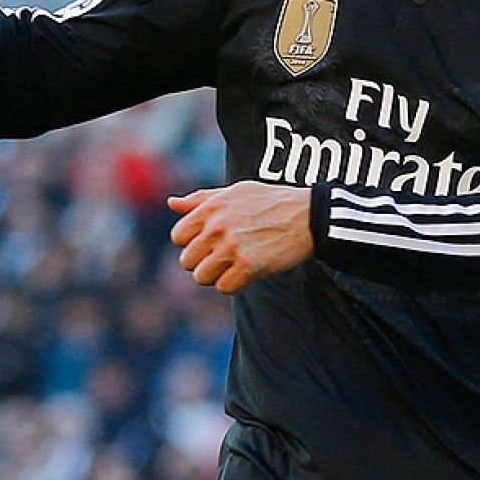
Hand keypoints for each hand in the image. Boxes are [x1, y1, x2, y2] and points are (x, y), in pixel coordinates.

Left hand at [168, 181, 314, 293]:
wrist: (308, 215)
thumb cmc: (271, 201)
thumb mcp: (235, 192)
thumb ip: (201, 199)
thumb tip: (172, 203)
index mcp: (211, 208)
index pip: (178, 237)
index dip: (192, 243)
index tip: (210, 242)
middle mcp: (217, 228)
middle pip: (187, 261)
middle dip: (203, 261)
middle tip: (224, 256)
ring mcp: (232, 248)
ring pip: (201, 277)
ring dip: (216, 275)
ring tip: (234, 265)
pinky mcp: (249, 266)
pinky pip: (223, 287)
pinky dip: (233, 284)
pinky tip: (246, 272)